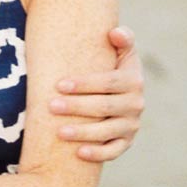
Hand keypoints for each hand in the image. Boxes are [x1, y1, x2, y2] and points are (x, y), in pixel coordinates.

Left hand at [49, 24, 143, 160]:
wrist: (120, 93)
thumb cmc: (112, 67)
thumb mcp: (121, 52)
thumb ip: (122, 38)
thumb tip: (115, 32)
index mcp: (133, 80)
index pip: (108, 82)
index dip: (84, 84)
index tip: (59, 84)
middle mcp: (136, 104)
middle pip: (104, 107)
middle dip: (77, 107)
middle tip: (51, 106)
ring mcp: (131, 125)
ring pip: (106, 132)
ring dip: (83, 132)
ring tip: (59, 132)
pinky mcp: (126, 142)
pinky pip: (113, 151)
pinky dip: (97, 154)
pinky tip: (78, 153)